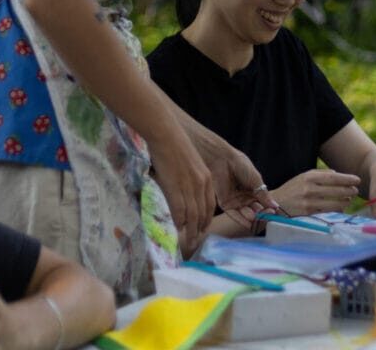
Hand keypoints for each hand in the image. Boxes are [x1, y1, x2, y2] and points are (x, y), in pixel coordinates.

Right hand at [147, 128, 214, 252]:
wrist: (166, 134)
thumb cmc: (175, 144)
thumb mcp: (190, 162)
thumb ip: (191, 178)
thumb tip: (185, 192)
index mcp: (206, 178)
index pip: (210, 205)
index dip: (206, 219)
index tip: (202, 229)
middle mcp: (201, 184)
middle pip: (202, 213)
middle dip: (199, 229)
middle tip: (195, 241)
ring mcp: (188, 186)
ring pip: (192, 216)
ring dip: (190, 230)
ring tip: (188, 241)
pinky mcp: (175, 187)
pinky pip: (178, 210)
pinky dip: (178, 221)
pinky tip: (177, 227)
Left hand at [205, 142, 276, 227]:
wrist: (223, 159)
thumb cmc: (240, 165)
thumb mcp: (256, 180)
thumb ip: (264, 195)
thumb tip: (275, 207)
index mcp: (253, 190)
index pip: (264, 204)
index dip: (269, 209)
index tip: (274, 213)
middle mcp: (245, 197)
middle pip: (256, 211)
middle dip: (262, 215)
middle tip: (268, 218)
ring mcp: (236, 201)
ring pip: (246, 214)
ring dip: (254, 219)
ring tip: (259, 219)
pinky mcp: (225, 204)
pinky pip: (235, 215)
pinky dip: (243, 221)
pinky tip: (251, 224)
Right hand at [272, 169, 359, 215]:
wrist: (276, 204)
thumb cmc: (292, 189)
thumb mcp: (303, 177)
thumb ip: (319, 174)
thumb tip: (336, 174)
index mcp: (308, 177)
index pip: (332, 177)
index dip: (346, 179)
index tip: (357, 179)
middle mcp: (309, 189)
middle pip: (336, 190)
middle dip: (349, 190)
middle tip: (356, 190)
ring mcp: (309, 203)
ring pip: (335, 204)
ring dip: (345, 202)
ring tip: (349, 199)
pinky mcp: (309, 215)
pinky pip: (328, 213)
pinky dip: (337, 211)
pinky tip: (341, 208)